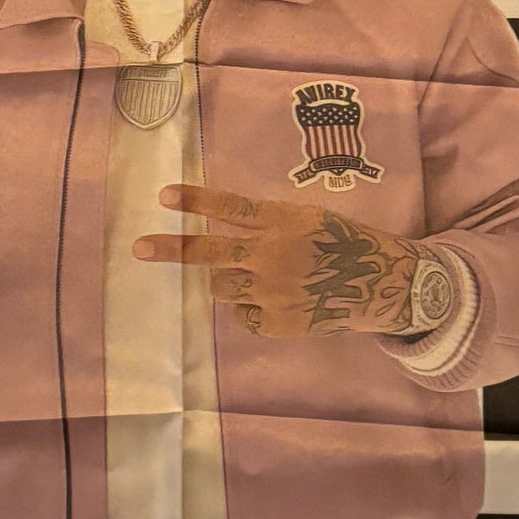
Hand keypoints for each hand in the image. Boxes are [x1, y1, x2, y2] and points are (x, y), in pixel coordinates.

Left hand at [134, 183, 417, 337]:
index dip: (196, 201)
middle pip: (210, 251)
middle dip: (171, 248)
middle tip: (139, 247)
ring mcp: (273, 291)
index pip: (231, 208)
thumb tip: (226, 237)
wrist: (380, 285)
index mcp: (283, 222)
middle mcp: (273, 254)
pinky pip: (243, 315)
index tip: (164, 196)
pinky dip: (252, 308)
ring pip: (222, 286)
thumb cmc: (344, 244)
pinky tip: (279, 301)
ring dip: (230, 281)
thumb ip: (270, 225)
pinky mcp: (277, 322)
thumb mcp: (310, 220)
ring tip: (262, 278)